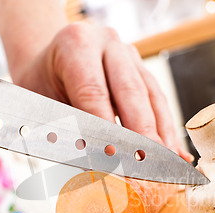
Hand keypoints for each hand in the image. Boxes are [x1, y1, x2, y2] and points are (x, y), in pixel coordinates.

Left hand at [8, 23, 192, 161]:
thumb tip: (95, 167)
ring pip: (151, 96)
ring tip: (167, 164)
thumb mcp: (41, 103)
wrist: (47, 60)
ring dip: (161, 134)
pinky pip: (157, 100)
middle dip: (143, 135)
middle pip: (131, 92)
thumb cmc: (41, 85)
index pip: (94, 93)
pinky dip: (165, 128)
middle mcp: (107, 43)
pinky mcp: (142, 68)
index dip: (106, 130)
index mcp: (75, 44)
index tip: (116, 161)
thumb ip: (66, 130)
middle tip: (149, 167)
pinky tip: (173, 152)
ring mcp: (129, 54)